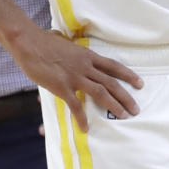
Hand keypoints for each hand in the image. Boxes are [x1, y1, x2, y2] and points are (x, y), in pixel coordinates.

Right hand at [9, 26, 142, 132]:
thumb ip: (71, 48)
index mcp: (87, 56)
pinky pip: (75, 105)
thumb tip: (66, 42)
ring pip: (101, 93)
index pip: (113, 66)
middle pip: (112, 82)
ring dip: (114, 105)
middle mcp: (85, 66)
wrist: (28, 42)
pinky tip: (85, 128)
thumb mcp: (65, 43)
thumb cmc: (43, 41)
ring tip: (123, 116)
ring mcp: (75, 76)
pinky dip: (82, 118)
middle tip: (136, 109)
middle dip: (126, 97)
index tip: (140, 84)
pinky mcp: (62, 87)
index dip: (128, 75)